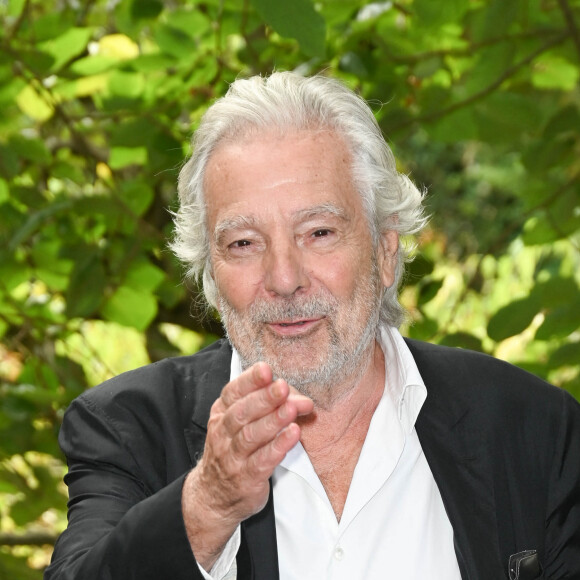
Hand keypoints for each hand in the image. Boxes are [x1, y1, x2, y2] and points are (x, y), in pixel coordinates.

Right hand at [182, 362, 312, 568]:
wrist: (214, 496)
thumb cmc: (234, 450)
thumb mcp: (245, 424)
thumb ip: (273, 407)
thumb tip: (303, 400)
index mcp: (222, 413)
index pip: (233, 392)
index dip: (250, 380)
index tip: (266, 369)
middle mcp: (223, 432)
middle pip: (242, 412)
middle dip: (264, 398)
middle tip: (283, 386)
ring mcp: (232, 457)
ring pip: (251, 436)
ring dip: (273, 421)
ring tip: (292, 409)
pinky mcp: (246, 478)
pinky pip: (262, 461)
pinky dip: (278, 447)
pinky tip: (293, 434)